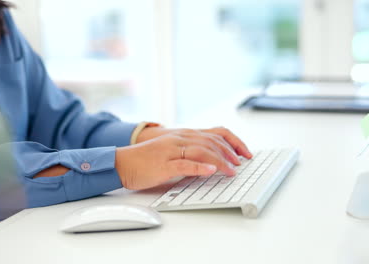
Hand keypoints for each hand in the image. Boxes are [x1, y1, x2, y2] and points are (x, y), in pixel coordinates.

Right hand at [116, 129, 251, 189]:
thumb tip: (211, 162)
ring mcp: (171, 151)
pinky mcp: (164, 164)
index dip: (233, 142)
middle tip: (241, 163)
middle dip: (230, 152)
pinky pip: (185, 164)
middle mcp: (179, 139)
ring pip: (202, 151)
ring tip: (231, 170)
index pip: (214, 133)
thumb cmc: (145, 159)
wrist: (122, 162)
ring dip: (220, 161)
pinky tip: (211, 172)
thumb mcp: (171, 151)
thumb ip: (189, 152)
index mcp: (182, 135)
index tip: (245, 153)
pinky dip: (200, 168)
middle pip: (211, 141)